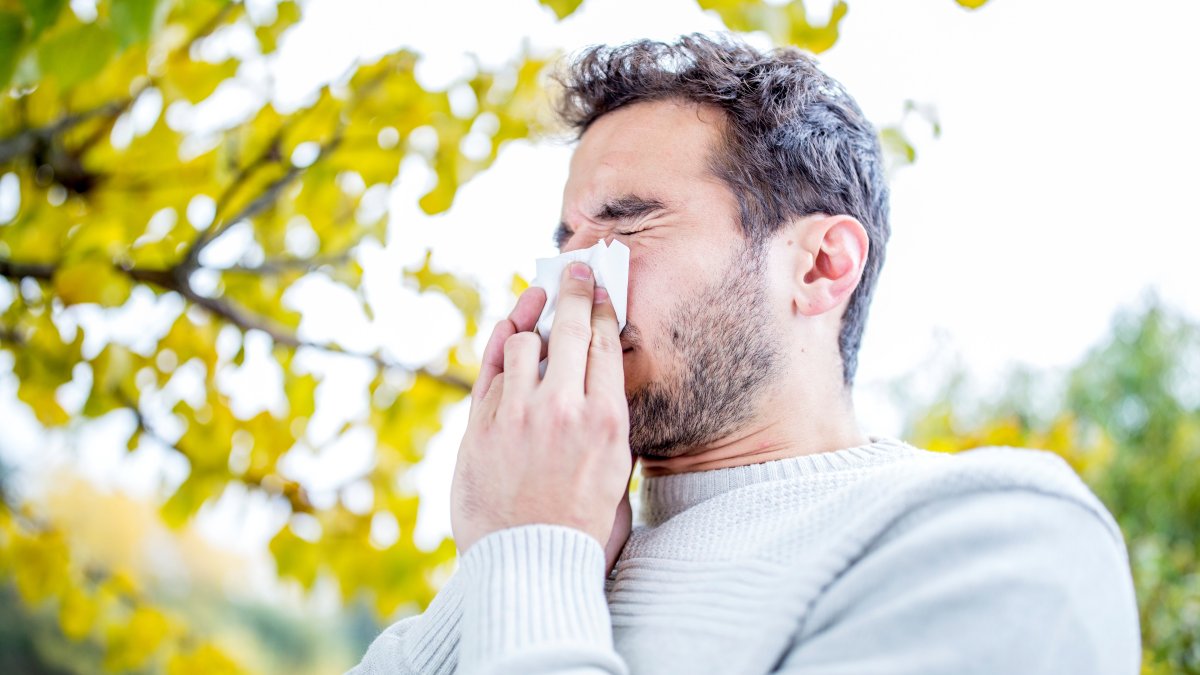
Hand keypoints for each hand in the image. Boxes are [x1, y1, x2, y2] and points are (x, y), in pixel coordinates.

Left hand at [451, 262, 632, 572]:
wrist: (531, 564)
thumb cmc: (583, 527)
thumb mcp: (619, 474)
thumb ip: (611, 425)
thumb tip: (600, 383)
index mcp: (607, 420)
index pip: (605, 342)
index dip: (602, 306)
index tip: (601, 289)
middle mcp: (564, 408)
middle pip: (568, 326)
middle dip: (574, 290)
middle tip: (575, 270)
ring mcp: (518, 415)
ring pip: (523, 342)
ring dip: (532, 327)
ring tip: (538, 317)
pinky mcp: (480, 426)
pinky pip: (490, 370)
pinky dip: (501, 348)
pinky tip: (509, 331)